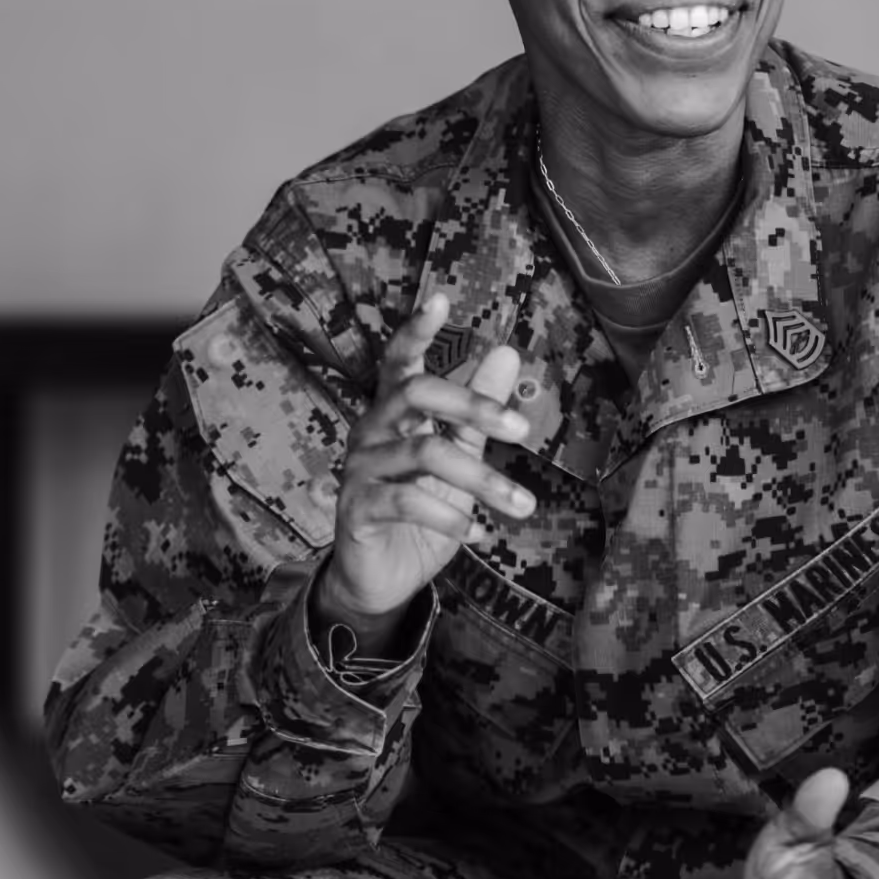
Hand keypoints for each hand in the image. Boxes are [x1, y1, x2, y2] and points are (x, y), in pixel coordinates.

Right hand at [314, 291, 535, 648]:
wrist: (383, 579)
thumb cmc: (421, 513)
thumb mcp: (458, 460)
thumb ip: (477, 414)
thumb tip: (506, 352)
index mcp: (393, 414)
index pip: (399, 363)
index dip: (415, 331)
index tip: (441, 299)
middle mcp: (370, 432)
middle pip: (415, 394)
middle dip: (472, 406)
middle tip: (521, 429)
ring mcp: (358, 470)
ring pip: (423, 453)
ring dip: (482, 480)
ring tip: (523, 506)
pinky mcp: (356, 510)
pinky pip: (407, 502)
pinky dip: (452, 518)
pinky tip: (481, 534)